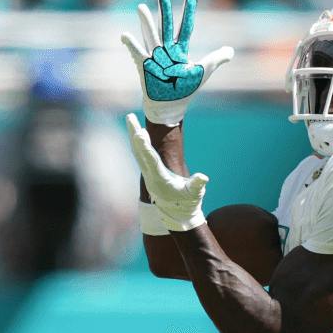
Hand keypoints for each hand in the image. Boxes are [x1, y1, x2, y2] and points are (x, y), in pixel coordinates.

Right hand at [120, 0, 233, 125]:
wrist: (170, 106)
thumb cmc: (186, 89)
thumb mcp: (204, 72)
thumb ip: (216, 59)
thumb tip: (230, 50)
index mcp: (181, 51)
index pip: (185, 28)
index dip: (188, 14)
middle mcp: (166, 50)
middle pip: (166, 27)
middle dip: (165, 11)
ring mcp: (154, 57)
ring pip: (151, 36)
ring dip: (146, 22)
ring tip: (141, 7)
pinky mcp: (144, 67)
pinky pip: (137, 54)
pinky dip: (131, 45)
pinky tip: (125, 35)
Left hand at [126, 114, 206, 230]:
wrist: (177, 214)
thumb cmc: (187, 203)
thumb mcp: (195, 195)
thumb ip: (198, 185)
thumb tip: (203, 177)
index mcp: (160, 179)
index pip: (151, 159)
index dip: (145, 146)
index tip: (140, 133)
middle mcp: (150, 175)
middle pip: (139, 151)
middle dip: (135, 134)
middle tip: (130, 117)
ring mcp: (147, 173)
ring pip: (137, 151)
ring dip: (133, 134)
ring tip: (130, 118)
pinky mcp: (148, 171)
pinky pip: (139, 153)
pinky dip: (137, 142)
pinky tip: (136, 132)